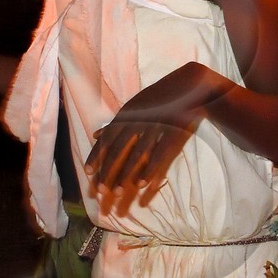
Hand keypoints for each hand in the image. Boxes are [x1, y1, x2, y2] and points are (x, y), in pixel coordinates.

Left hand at [84, 63, 217, 217]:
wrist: (189, 84)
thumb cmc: (159, 97)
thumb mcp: (134, 105)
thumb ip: (115, 122)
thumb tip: (95, 135)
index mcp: (127, 114)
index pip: (107, 138)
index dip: (96, 156)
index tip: (88, 173)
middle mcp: (138, 120)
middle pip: (118, 150)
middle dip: (108, 171)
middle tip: (101, 190)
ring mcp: (155, 126)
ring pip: (136, 155)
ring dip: (125, 175)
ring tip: (117, 193)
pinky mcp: (173, 132)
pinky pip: (158, 155)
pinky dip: (149, 171)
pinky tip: (142, 185)